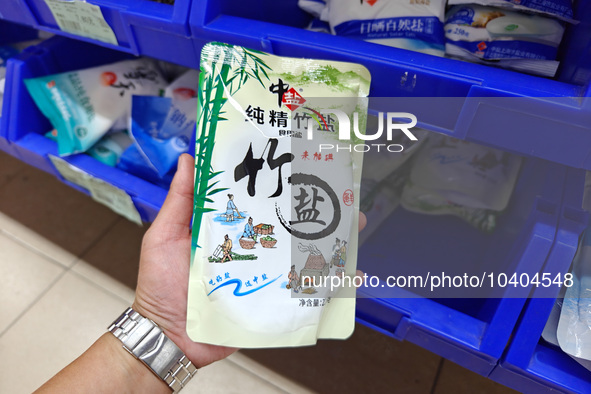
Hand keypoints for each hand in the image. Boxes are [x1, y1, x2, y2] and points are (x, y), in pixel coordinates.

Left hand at [133, 153, 366, 367]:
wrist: (169, 337)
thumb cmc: (161, 285)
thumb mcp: (165, 236)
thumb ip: (180, 202)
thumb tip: (190, 159)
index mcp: (228, 228)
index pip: (257, 200)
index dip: (278, 184)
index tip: (300, 163)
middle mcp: (250, 248)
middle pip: (286, 226)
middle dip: (315, 210)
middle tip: (340, 192)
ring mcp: (262, 274)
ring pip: (300, 254)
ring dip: (328, 241)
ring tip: (353, 225)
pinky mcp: (268, 301)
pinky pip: (300, 290)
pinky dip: (326, 285)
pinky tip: (350, 275)